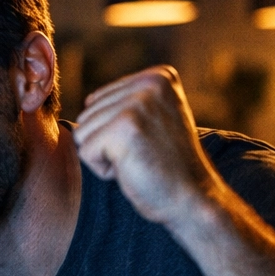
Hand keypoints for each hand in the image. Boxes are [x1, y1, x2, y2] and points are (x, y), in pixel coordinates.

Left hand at [72, 66, 222, 228]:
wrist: (192, 199)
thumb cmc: (165, 166)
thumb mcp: (153, 120)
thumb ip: (128, 102)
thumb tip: (88, 101)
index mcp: (158, 76)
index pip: (96, 102)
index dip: (113, 132)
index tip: (148, 142)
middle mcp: (150, 83)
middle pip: (86, 115)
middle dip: (106, 143)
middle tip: (143, 154)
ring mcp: (139, 103)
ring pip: (82, 133)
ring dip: (104, 156)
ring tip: (139, 160)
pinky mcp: (125, 127)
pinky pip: (85, 151)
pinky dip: (103, 170)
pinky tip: (133, 170)